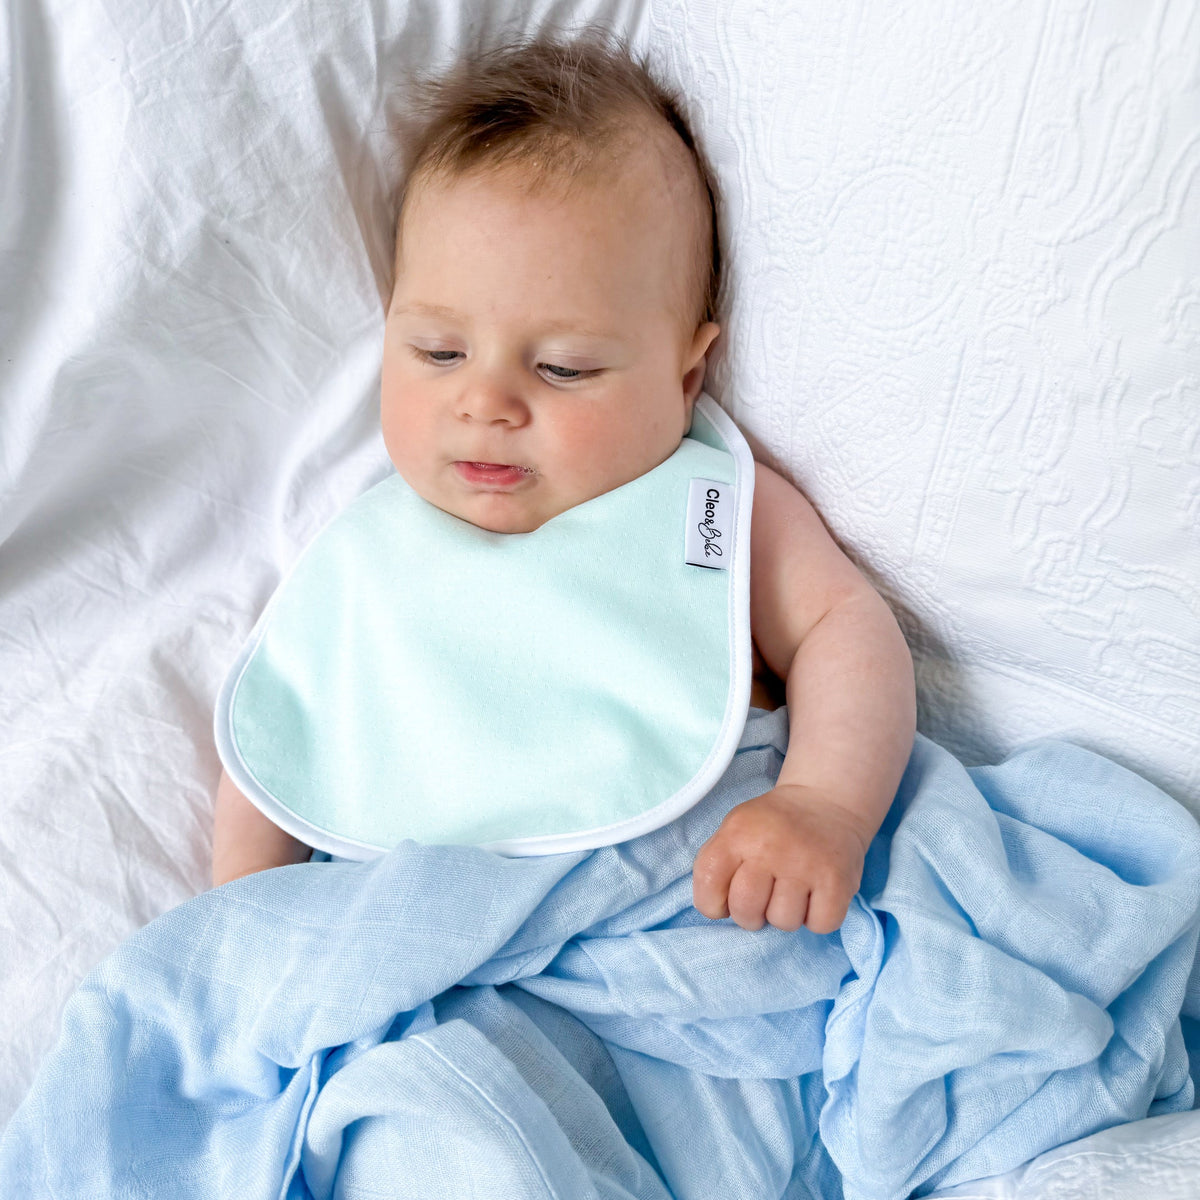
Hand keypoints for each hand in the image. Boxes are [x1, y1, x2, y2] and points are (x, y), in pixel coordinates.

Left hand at [692, 785, 868, 932]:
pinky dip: (817, 918)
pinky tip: (815, 896)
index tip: (727, 897)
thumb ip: (718, 863)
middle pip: (745, 911)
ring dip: (786, 915)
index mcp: (737, 834)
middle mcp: (769, 847)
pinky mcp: (838, 880)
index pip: (708, 887)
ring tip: (792, 891)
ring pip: (783, 921)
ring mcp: (806, 864)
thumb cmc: (773, 825)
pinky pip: (820, 924)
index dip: (712, 904)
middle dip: (750, 915)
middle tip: (763, 898)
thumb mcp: (735, 828)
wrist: (825, 801)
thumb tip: (718, 908)